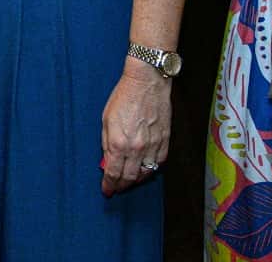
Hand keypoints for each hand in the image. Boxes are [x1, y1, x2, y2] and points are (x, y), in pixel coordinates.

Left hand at [100, 61, 171, 195]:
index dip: (109, 185)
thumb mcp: (106, 120)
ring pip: (145, 173)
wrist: (147, 82)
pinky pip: (158, 163)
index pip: (113, 174)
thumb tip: (107, 161)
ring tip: (129, 180)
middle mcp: (137, 148)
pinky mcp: (165, 141)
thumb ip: (107, 144)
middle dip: (121, 186)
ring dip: (136, 180)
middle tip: (116, 188)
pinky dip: (151, 169)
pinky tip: (144, 169)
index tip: (106, 190)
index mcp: (119, 143)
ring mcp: (153, 146)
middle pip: (129, 178)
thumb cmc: (124, 97)